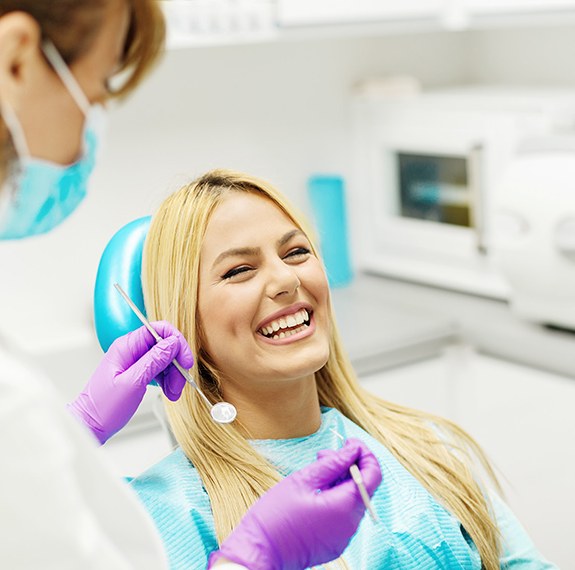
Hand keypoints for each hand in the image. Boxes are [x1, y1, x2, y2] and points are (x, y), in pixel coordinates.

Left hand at [68, 321, 192, 443]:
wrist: (90, 426)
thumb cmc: (103, 407)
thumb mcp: (133, 383)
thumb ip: (154, 360)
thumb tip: (172, 343)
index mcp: (126, 346)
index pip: (159, 329)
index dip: (177, 342)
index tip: (185, 361)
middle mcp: (131, 350)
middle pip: (165, 346)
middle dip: (176, 364)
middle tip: (180, 383)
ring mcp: (134, 361)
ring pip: (165, 359)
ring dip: (174, 375)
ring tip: (173, 393)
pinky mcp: (137, 372)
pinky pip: (159, 369)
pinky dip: (168, 380)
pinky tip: (169, 392)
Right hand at [208, 438, 381, 569]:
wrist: (258, 552)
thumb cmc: (275, 516)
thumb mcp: (303, 480)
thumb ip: (332, 463)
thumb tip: (352, 450)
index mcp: (344, 507)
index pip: (372, 475)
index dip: (365, 454)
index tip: (350, 442)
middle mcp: (350, 524)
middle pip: (363, 487)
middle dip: (349, 465)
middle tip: (325, 453)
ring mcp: (343, 536)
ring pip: (352, 500)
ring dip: (341, 481)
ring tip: (317, 470)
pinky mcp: (334, 543)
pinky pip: (343, 514)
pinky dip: (336, 498)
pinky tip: (316, 490)